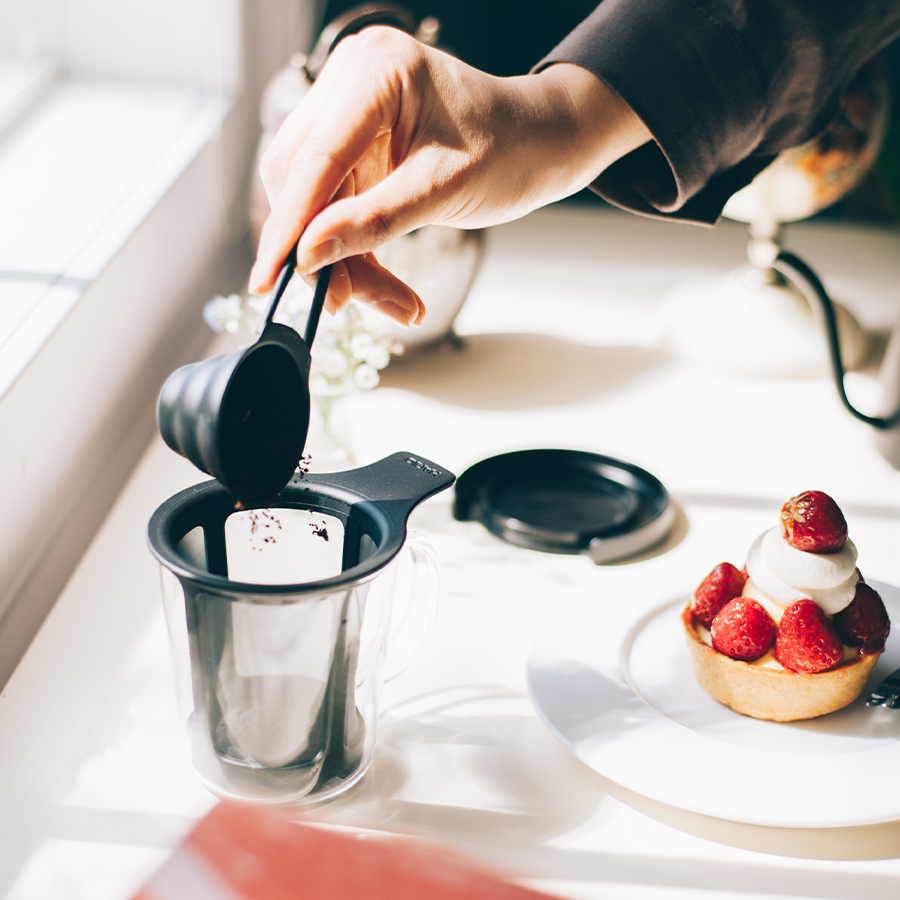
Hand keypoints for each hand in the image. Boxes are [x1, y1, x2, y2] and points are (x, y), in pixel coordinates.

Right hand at [249, 26, 649, 323]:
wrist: (539, 141)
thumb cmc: (509, 151)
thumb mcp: (444, 191)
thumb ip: (374, 221)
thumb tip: (309, 256)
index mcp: (377, 70)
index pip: (315, 158)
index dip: (290, 226)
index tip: (271, 278)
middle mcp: (350, 78)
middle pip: (301, 177)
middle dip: (319, 248)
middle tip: (346, 302)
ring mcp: (348, 106)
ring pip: (311, 196)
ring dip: (338, 255)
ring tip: (388, 299)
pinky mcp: (353, 138)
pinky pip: (332, 200)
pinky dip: (350, 244)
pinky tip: (377, 279)